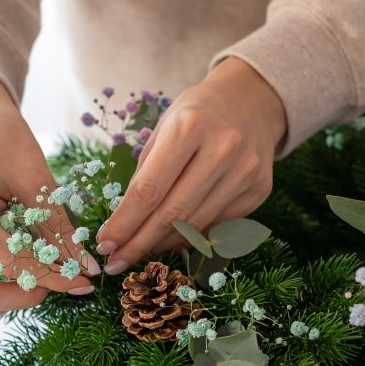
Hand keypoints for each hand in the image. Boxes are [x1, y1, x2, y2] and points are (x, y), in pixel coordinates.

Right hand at [0, 76, 97, 323]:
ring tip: (39, 280)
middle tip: (59, 281)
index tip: (85, 281)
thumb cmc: (4, 142)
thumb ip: (59, 228)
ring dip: (5, 303)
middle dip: (24, 297)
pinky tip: (19, 279)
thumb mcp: (37, 180)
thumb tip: (87, 268)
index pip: (9, 262)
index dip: (53, 277)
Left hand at [96, 57, 286, 272]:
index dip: (125, 222)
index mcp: (190, 127)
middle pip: (173, 213)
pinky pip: (218, 226)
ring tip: (141, 250)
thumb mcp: (164, 128)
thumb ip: (146, 173)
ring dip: (163, 244)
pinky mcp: (259, 190)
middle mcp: (223, 149)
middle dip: (139, 243)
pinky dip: (191, 237)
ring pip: (196, 225)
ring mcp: (246, 172)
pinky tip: (173, 239)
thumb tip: (126, 225)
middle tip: (116, 263)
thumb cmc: (197, 115)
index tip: (105, 244)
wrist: (252, 102)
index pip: (150, 189)